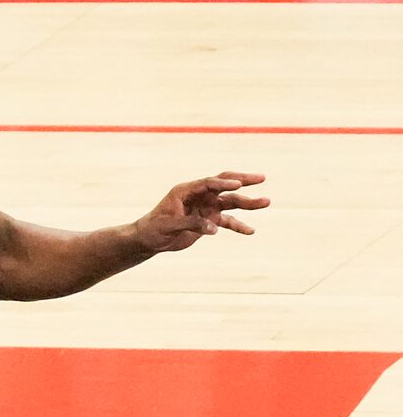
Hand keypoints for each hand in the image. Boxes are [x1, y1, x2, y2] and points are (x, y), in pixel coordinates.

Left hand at [131, 172, 267, 252]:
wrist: (150, 239)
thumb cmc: (154, 228)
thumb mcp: (168, 226)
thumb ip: (190, 224)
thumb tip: (213, 228)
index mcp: (185, 191)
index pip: (208, 184)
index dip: (223, 183)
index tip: (240, 184)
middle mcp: (198, 196)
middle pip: (224, 186)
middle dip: (243, 180)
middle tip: (262, 178)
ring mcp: (205, 207)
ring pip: (230, 202)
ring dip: (248, 203)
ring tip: (266, 201)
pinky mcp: (209, 220)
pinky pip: (228, 221)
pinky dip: (238, 225)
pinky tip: (250, 231)